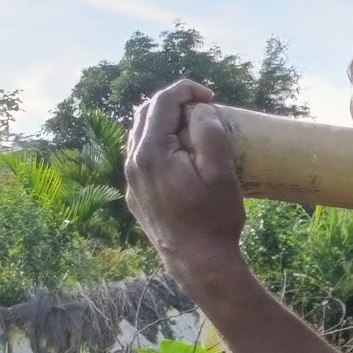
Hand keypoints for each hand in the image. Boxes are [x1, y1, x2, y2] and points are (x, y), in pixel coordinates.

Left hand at [124, 80, 246, 278]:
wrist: (198, 262)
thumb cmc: (215, 219)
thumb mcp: (221, 174)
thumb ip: (210, 134)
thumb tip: (200, 110)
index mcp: (152, 152)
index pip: (162, 102)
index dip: (186, 90)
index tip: (210, 96)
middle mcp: (133, 162)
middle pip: (145, 114)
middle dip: (174, 103)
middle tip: (203, 109)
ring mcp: (131, 180)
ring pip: (139, 135)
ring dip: (164, 123)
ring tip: (193, 129)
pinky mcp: (135, 195)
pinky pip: (141, 157)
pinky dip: (158, 145)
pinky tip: (180, 157)